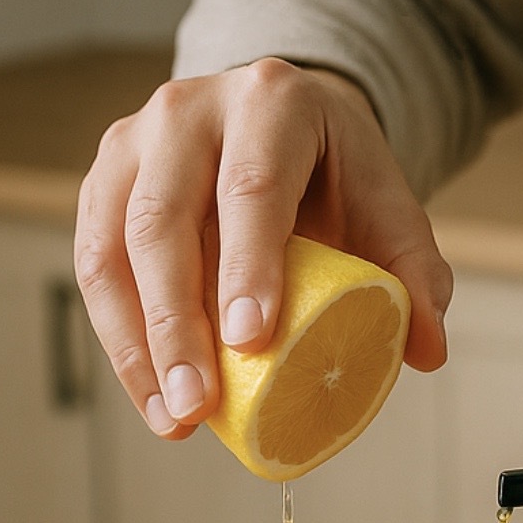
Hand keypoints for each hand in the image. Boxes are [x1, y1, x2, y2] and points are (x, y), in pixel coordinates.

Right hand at [75, 60, 452, 438]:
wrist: (281, 128)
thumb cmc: (336, 178)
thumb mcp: (389, 212)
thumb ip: (416, 278)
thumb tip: (427, 352)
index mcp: (271, 103)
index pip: (251, 187)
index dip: (247, 265)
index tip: (250, 340)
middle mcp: (188, 112)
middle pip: (163, 220)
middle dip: (176, 323)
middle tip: (199, 404)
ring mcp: (133, 144)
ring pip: (111, 247)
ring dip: (137, 344)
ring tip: (174, 419)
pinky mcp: (103, 184)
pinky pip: (95, 268)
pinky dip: (119, 340)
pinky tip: (152, 394)